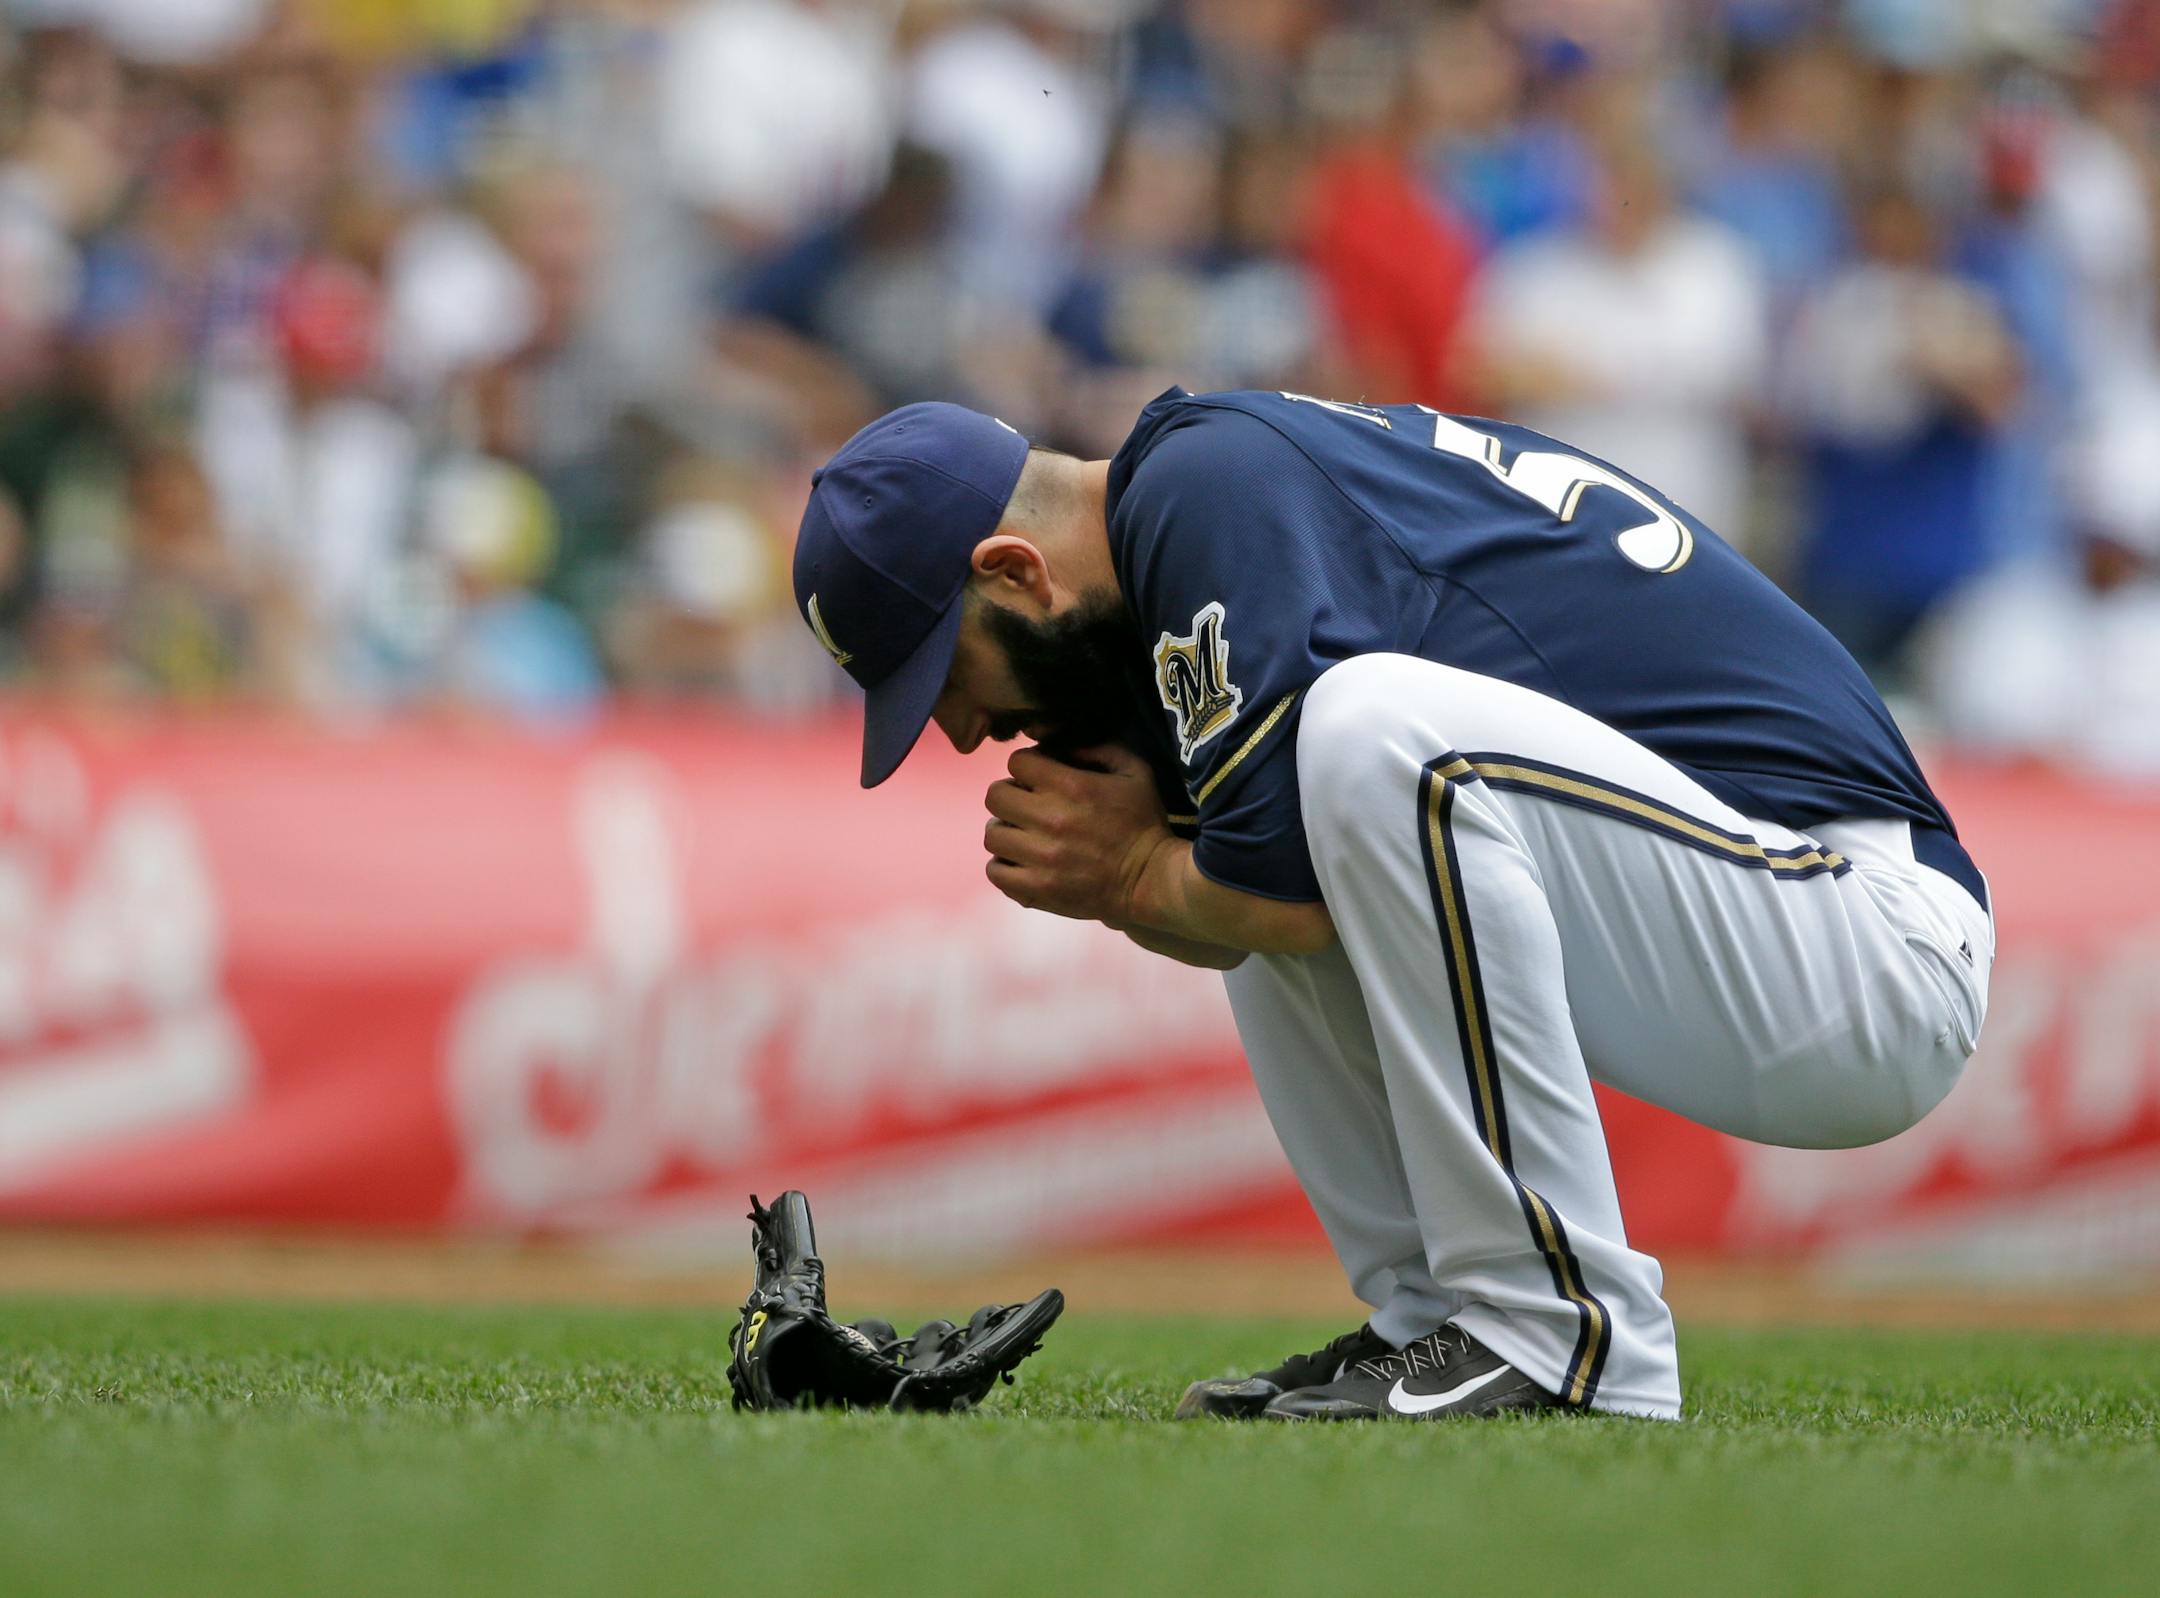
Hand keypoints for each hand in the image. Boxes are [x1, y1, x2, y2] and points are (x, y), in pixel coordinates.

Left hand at [982, 744, 1174, 923]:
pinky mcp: (1037, 889)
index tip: (1039, 778)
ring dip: (1006, 831)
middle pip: (996, 796)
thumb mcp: (1134, 772)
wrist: (1152, 880)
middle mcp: (1049, 819)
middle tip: (1027, 806)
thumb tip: (1054, 742)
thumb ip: (1097, 748)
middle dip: (1010, 795)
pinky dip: (1004, 866)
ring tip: (1024, 837)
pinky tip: (1022, 863)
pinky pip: (995, 872)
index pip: (1017, 763)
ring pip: (992, 834)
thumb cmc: (1144, 823)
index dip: (1027, 766)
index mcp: (1071, 787)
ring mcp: (1040, 858)